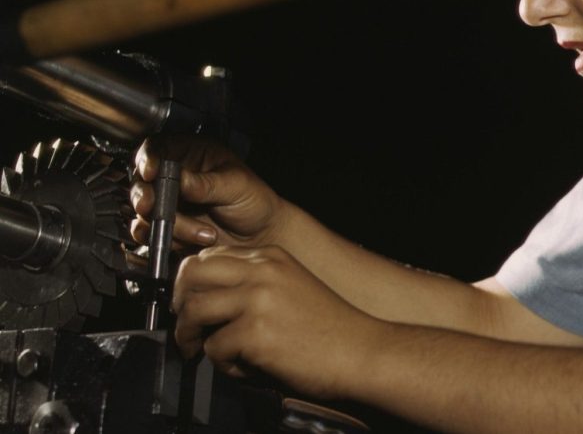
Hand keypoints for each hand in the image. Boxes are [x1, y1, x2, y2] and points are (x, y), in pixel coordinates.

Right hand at [129, 135, 288, 249]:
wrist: (262, 236)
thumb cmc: (255, 202)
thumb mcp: (236, 185)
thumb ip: (207, 183)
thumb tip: (181, 178)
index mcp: (192, 154)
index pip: (158, 148)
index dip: (148, 158)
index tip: (151, 172)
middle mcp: (176, 177)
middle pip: (142, 181)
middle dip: (146, 196)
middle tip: (153, 206)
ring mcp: (170, 203)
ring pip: (145, 212)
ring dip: (170, 225)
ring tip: (204, 233)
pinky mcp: (168, 228)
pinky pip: (150, 234)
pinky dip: (169, 239)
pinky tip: (196, 239)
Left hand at [172, 245, 382, 398]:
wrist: (362, 352)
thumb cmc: (330, 329)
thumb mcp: (292, 288)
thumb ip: (255, 284)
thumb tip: (210, 297)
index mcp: (271, 257)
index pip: (208, 256)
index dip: (191, 282)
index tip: (190, 303)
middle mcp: (262, 272)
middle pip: (191, 274)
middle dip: (179, 304)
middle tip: (186, 327)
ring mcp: (258, 300)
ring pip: (193, 310)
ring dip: (191, 337)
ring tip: (203, 351)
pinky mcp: (255, 333)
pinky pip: (213, 348)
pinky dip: (222, 364)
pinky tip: (245, 367)